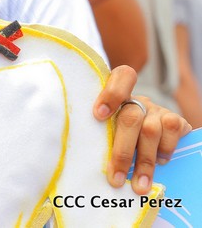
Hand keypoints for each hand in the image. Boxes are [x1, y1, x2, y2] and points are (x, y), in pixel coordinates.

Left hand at [93, 65, 191, 194]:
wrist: (149, 134)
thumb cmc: (119, 133)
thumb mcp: (108, 130)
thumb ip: (100, 136)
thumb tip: (86, 159)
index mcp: (117, 99)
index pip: (121, 78)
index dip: (112, 93)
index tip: (99, 115)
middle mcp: (138, 101)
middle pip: (130, 118)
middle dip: (122, 153)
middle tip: (116, 178)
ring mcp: (157, 110)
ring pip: (151, 130)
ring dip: (144, 161)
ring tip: (139, 184)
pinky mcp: (175, 120)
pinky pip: (173, 133)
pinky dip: (165, 150)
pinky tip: (160, 162)